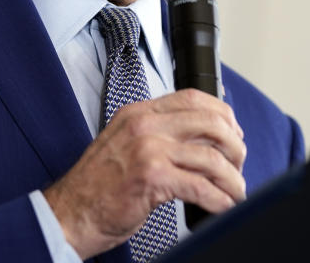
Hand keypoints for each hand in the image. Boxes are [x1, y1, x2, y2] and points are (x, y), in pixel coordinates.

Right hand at [43, 88, 246, 258]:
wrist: (70, 212)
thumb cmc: (97, 186)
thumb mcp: (125, 144)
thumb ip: (156, 134)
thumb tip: (199, 139)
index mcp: (138, 113)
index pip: (192, 97)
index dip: (221, 113)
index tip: (233, 131)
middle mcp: (144, 125)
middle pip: (210, 122)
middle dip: (234, 145)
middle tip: (238, 164)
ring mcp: (148, 149)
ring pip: (211, 157)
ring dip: (231, 178)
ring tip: (235, 191)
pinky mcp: (152, 177)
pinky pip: (200, 186)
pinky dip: (219, 198)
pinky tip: (222, 205)